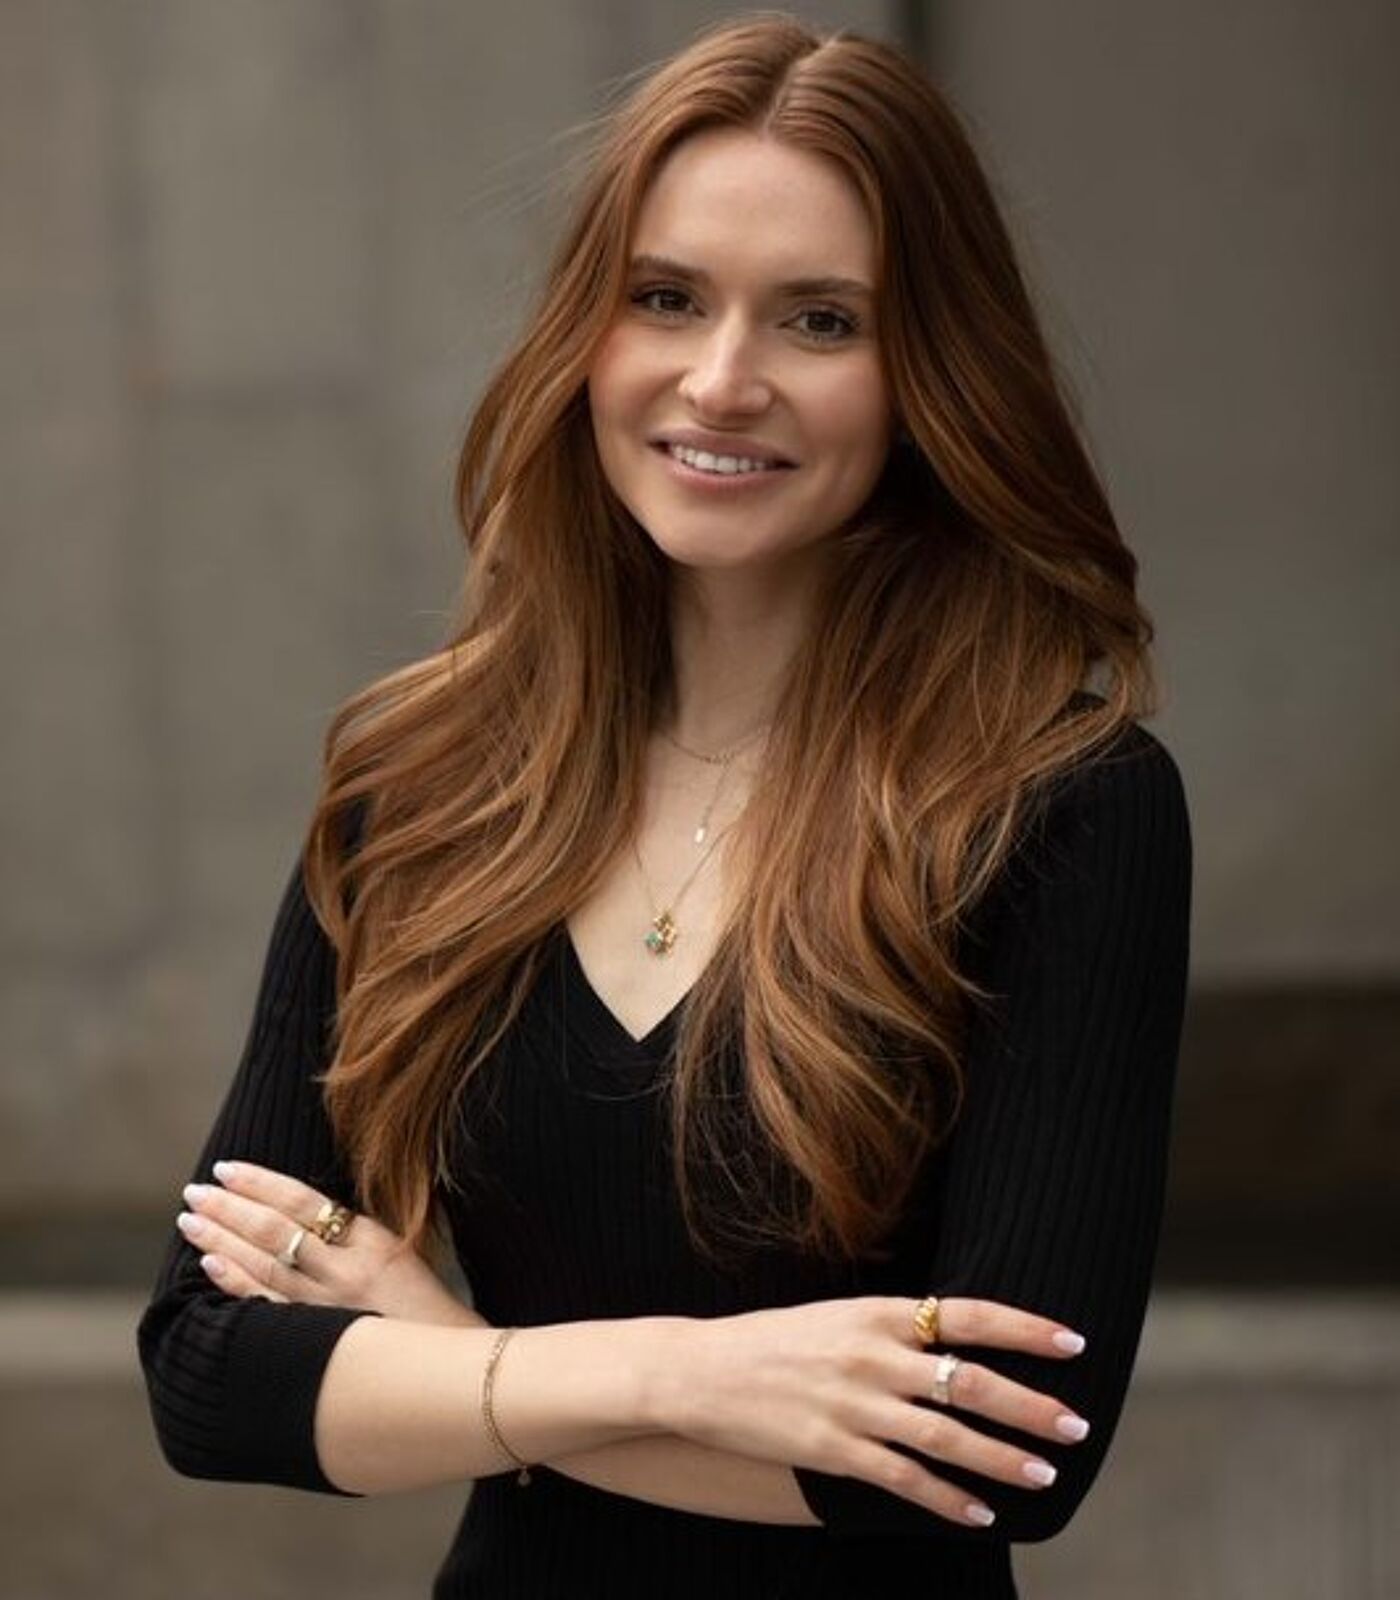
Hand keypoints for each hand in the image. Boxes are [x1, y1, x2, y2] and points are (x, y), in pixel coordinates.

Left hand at [175, 1159, 481, 1327]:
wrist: (449, 1369)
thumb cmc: (430, 1310)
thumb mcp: (407, 1255)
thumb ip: (359, 1235)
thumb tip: (309, 1213)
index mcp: (372, 1240)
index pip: (303, 1200)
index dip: (260, 1183)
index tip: (226, 1169)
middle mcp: (345, 1268)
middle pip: (274, 1228)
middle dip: (230, 1206)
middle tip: (194, 1191)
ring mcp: (327, 1305)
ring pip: (262, 1263)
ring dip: (221, 1238)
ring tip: (190, 1219)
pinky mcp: (316, 1338)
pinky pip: (265, 1306)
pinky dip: (235, 1282)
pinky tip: (210, 1264)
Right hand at [656, 1295, 1089, 1527]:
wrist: (700, 1370)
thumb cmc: (774, 1340)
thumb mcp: (837, 1315)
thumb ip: (894, 1327)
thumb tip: (957, 1339)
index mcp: (877, 1312)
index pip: (969, 1314)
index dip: (1026, 1328)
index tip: (1075, 1341)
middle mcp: (872, 1355)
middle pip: (970, 1380)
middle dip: (1030, 1405)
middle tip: (1078, 1425)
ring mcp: (853, 1406)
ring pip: (947, 1436)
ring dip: (1002, 1459)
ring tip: (1045, 1475)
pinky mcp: (833, 1452)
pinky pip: (904, 1480)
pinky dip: (947, 1501)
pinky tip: (980, 1516)